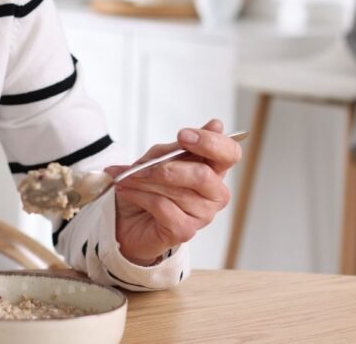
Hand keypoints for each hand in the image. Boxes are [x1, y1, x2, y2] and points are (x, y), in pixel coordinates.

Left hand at [106, 118, 241, 265]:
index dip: (211, 142)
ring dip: (146, 181)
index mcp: (213, 169)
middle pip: (204, 175)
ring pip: (178, 191)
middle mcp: (214, 193)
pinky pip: (163, 207)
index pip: (230, 154)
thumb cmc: (147, 185)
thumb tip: (216, 124)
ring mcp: (203, 215)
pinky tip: (129, 191)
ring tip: (127, 178)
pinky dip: (141, 195)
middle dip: (169, 168)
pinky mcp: (185, 231)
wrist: (125, 218)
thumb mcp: (159, 157)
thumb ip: (181, 146)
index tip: (183, 135)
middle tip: (143, 166)